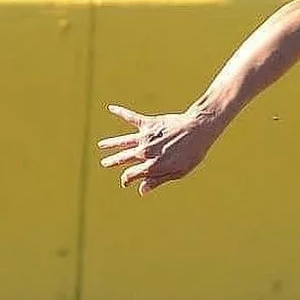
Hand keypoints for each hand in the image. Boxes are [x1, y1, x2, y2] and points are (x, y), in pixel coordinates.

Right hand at [98, 105, 217, 194]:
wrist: (197, 130)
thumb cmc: (191, 154)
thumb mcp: (177, 173)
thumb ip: (157, 180)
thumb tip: (141, 191)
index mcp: (152, 166)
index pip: (131, 175)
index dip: (127, 179)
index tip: (125, 182)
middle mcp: (145, 152)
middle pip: (123, 158)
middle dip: (113, 161)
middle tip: (104, 163)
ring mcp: (145, 137)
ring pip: (123, 141)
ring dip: (111, 143)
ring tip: (101, 145)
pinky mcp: (149, 123)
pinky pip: (131, 117)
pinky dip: (120, 112)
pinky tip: (111, 108)